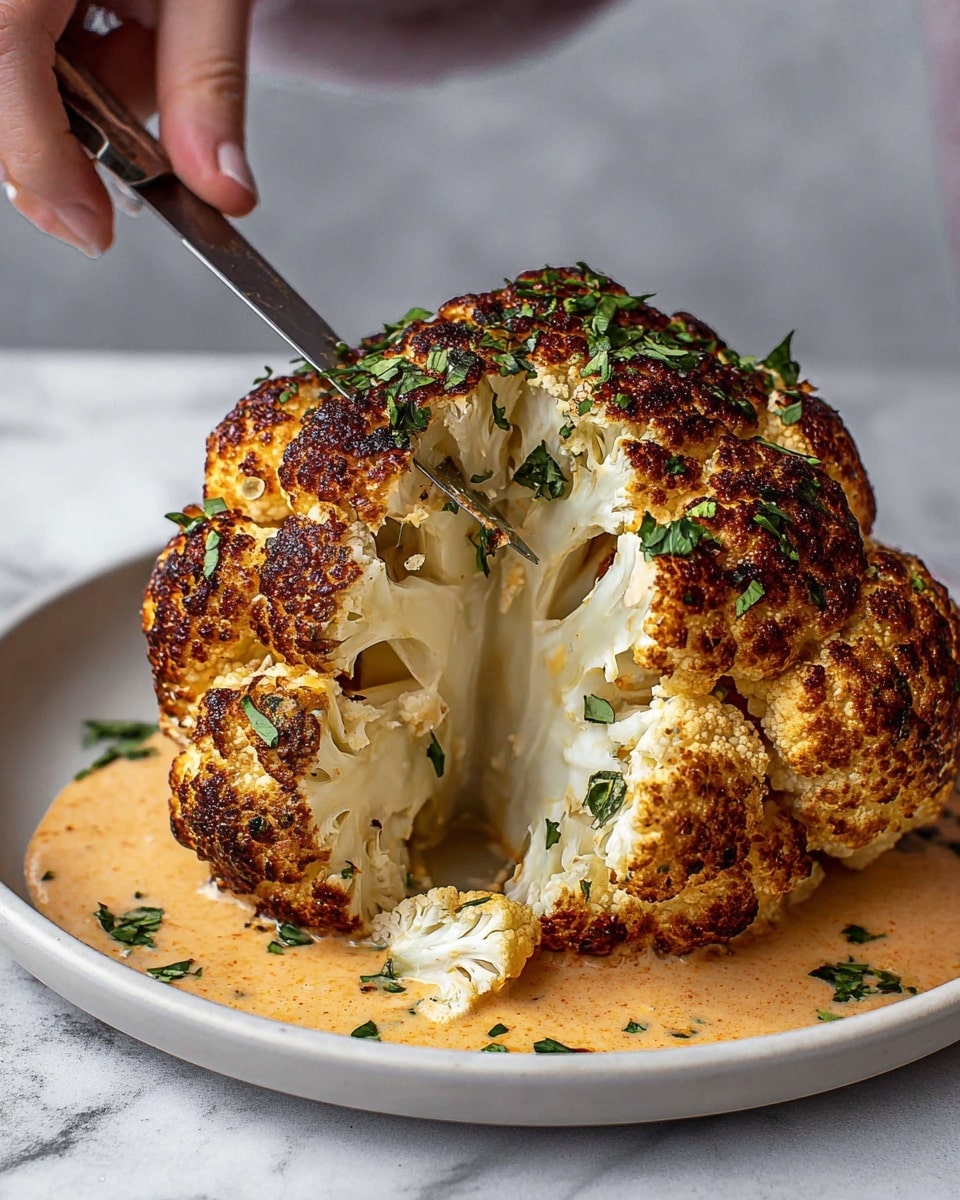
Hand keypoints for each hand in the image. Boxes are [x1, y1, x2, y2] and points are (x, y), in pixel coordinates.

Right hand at [0, 0, 255, 255]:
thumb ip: (209, 83)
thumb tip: (221, 192)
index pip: (2, 61)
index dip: (41, 162)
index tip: (93, 231)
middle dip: (71, 132)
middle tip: (142, 92)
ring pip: (8, 84)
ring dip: (78, 95)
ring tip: (130, 26)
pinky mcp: (9, 9)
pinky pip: (16, 59)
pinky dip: (66, 67)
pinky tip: (102, 20)